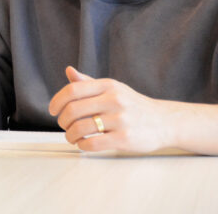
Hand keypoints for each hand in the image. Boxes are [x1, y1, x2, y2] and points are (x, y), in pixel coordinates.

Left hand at [48, 66, 171, 152]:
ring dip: (70, 135)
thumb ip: (89, 83)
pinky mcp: (125, 138)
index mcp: (108, 85)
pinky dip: (82, 145)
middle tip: (64, 125)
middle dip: (63, 121)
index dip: (57, 101)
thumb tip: (69, 71)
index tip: (52, 110)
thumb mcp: (113, 88)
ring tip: (72, 137)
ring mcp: (120, 119)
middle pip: (73, 110)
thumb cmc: (134, 105)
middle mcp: (114, 100)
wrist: (164, 121)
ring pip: (80, 128)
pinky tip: (83, 144)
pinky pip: (93, 143)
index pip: (73, 90)